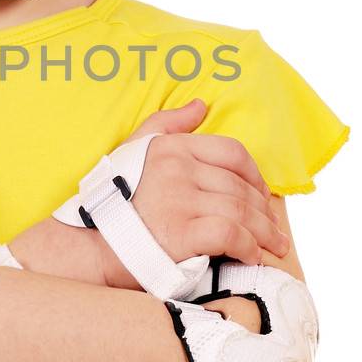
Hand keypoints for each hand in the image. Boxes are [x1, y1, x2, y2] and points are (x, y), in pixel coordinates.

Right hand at [96, 99, 290, 288]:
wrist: (87, 246)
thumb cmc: (111, 200)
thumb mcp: (133, 150)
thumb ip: (168, 123)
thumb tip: (201, 105)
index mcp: (172, 148)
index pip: (232, 153)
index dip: (256, 175)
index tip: (263, 196)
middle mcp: (178, 170)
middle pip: (241, 187)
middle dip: (265, 211)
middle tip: (274, 229)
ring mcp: (180, 200)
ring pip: (241, 212)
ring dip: (265, 233)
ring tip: (274, 248)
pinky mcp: (181, 233)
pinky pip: (231, 235)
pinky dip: (249, 247)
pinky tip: (252, 256)